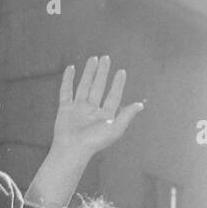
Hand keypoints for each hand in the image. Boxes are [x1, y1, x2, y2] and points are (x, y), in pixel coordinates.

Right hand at [26, 55, 142, 207]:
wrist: (72, 149)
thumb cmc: (94, 142)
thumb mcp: (115, 128)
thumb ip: (127, 116)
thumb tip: (141, 105)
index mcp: (104, 116)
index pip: (113, 96)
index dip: (118, 84)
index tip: (122, 71)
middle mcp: (91, 111)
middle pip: (98, 87)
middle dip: (102, 73)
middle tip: (106, 58)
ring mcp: (78, 109)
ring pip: (84, 86)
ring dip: (89, 73)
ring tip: (93, 58)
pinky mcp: (65, 109)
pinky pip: (66, 91)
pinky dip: (67, 80)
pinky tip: (71, 68)